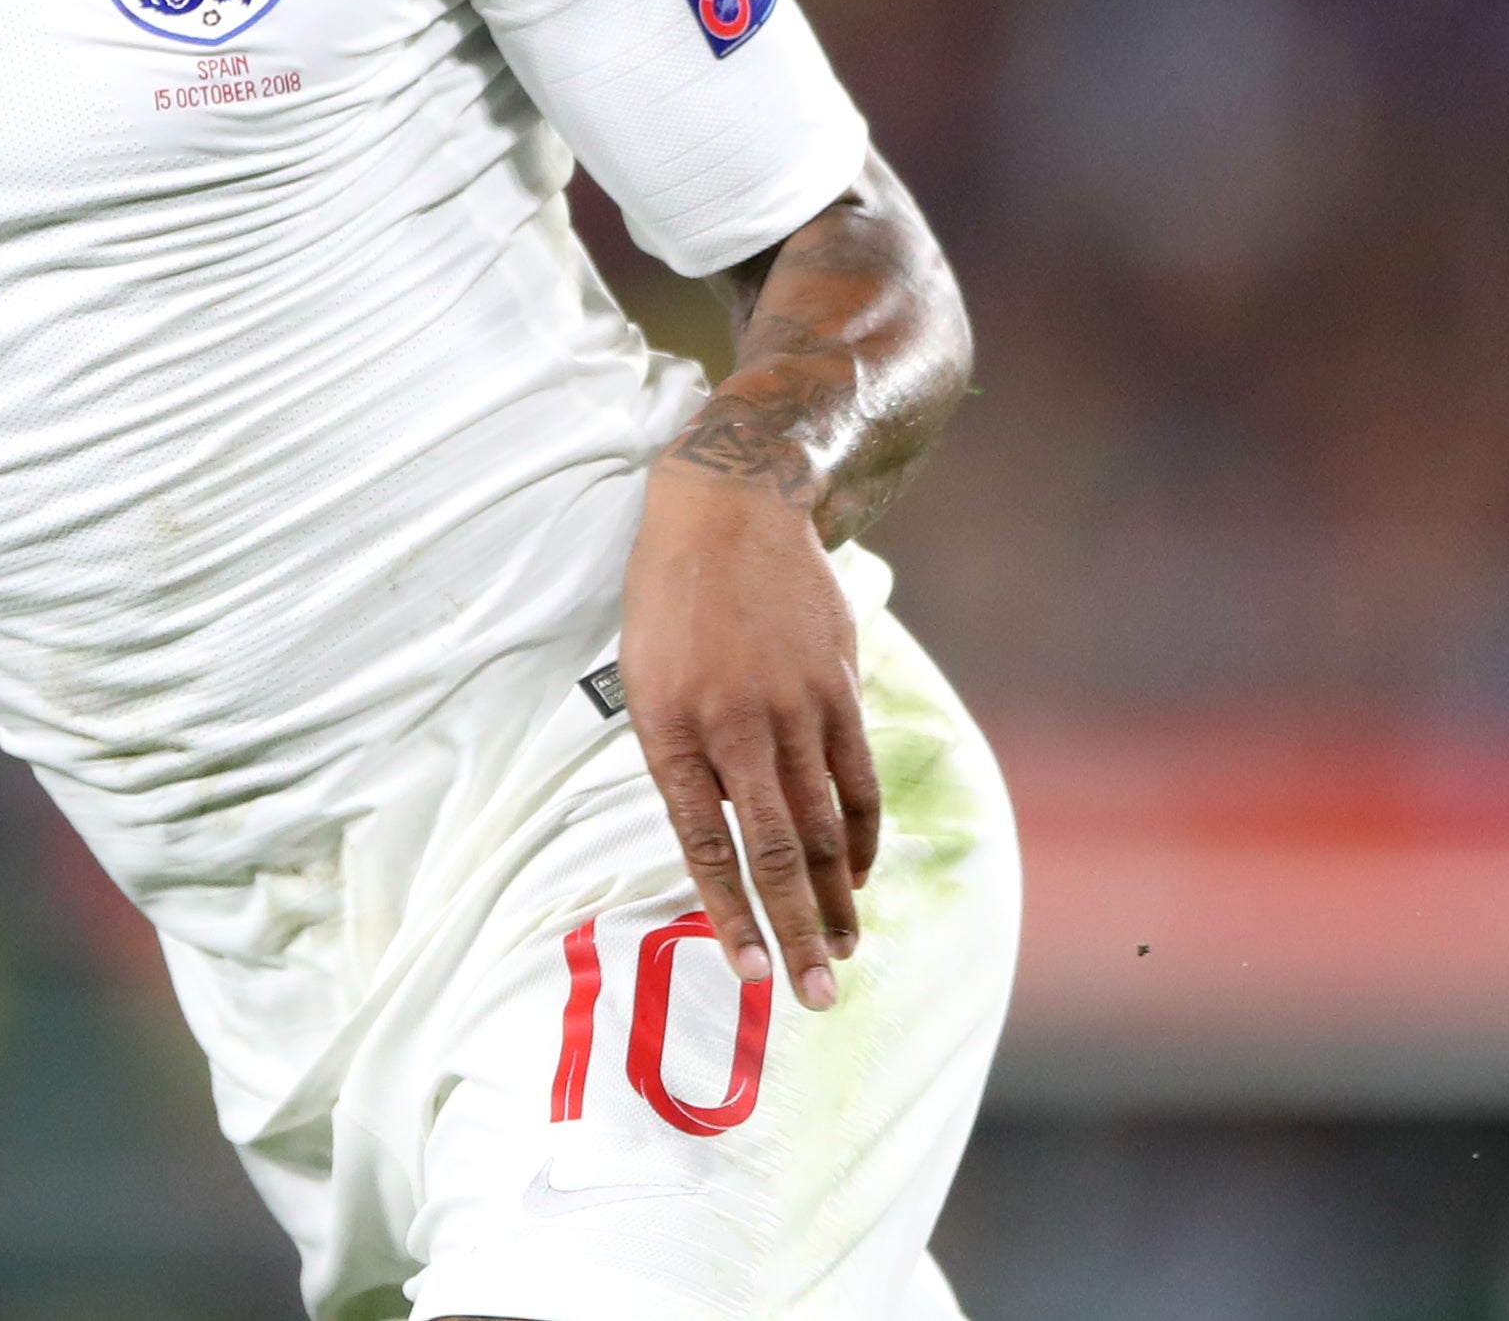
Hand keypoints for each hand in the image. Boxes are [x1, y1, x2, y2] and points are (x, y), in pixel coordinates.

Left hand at [619, 466, 879, 1011]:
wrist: (728, 509)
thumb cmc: (669, 601)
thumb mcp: (646, 679)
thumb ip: (684, 760)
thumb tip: (732, 834)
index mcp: (671, 727)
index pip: (705, 845)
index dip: (730, 915)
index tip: (751, 974)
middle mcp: (735, 725)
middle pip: (776, 851)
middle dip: (798, 933)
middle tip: (819, 997)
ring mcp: (794, 706)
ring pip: (825, 825)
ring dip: (838, 897)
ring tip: (845, 952)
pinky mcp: (838, 687)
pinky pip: (857, 778)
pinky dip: (863, 834)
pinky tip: (862, 875)